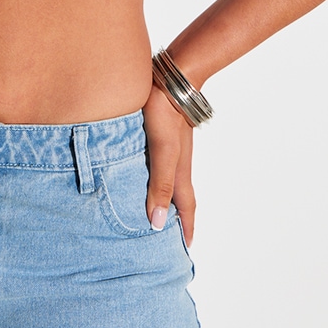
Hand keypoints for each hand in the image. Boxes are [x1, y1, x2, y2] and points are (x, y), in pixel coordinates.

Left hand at [142, 82, 195, 243]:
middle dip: (176, 217)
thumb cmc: (166, 114)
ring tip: (154, 210)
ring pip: (168, 179)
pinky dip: (155, 177)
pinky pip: (159, 164)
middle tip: (169, 236)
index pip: (185, 207)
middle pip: (178, 196)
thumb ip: (160, 184)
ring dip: (164, 197)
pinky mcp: (161, 134)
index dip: (186, 228)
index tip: (185, 248)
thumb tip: (158, 222)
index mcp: (179, 172)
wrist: (170, 78)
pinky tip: (142, 173)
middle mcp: (177, 162)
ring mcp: (171, 148)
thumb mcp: (162, 152)